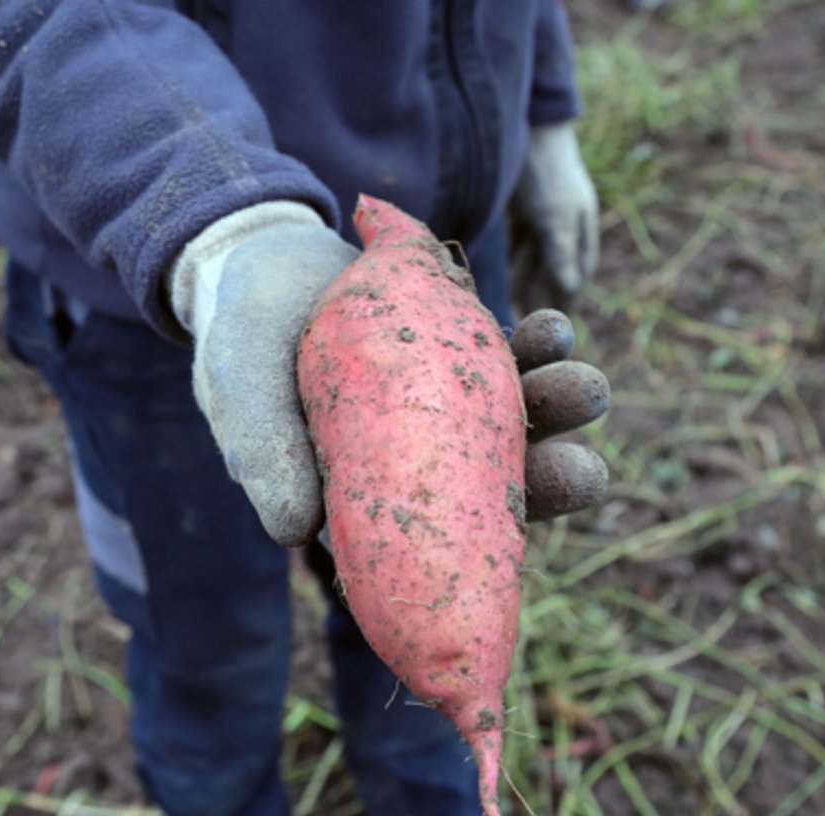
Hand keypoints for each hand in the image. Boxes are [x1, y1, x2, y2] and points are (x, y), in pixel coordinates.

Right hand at [170, 203, 609, 548]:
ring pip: (528, 417)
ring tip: (581, 388)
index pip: (438, 539)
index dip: (484, 552)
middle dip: (554, 482)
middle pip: (505, 486)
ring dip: (562, 407)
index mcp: (375, 493)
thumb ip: (264, 454)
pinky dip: (543, 345)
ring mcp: (454, 399)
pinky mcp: (471, 345)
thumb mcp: (243, 393)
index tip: (521, 548)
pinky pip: (521, 352)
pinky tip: (553, 330)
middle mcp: (426, 454)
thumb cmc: (244, 336)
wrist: (260, 254)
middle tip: (580, 471)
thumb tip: (296, 533)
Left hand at [510, 121, 600, 311]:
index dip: (566, 300)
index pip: (576, 274)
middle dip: (544, 296)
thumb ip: (559, 254)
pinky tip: (508, 274)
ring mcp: (545, 216)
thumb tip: (569, 291)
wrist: (530, 124)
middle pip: (556, 270)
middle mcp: (566, 226)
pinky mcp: (525, 208)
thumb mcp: (552, 217)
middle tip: (530, 326)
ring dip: (528, 282)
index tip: (556, 327)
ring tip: (515, 307)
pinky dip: (517, 261)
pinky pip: (523, 244)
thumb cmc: (545, 172)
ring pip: (538, 259)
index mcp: (580, 230)